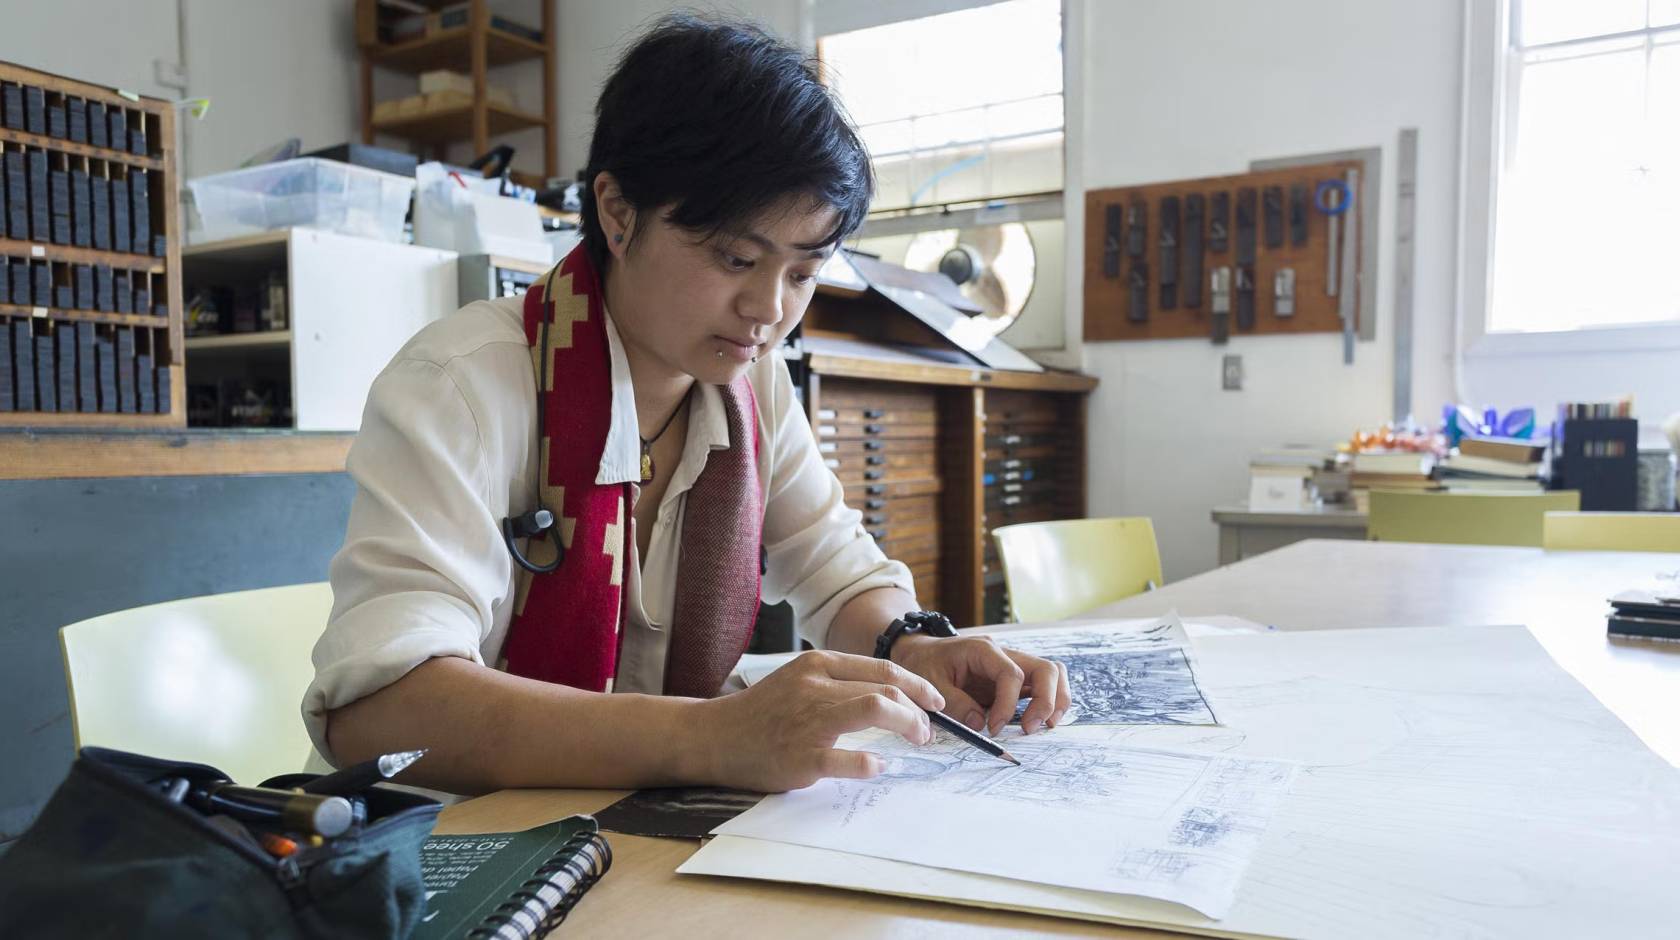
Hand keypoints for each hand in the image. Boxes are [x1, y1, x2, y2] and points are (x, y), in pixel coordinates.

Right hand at [698, 650, 945, 791]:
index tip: (935, 701)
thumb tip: (890, 692)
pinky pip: (851, 759)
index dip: (917, 685)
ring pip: (877, 709)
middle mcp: (816, 687)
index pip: (883, 667)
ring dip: (908, 726)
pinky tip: (878, 766)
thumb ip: (838, 681)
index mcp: (818, 664)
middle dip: (918, 710)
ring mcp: (809, 721)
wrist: (716, 737)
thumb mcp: (799, 680)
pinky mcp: (803, 757)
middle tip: (927, 729)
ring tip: (916, 741)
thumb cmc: (763, 712)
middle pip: (887, 687)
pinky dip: (873, 763)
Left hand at [889, 633, 1070, 736]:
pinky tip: (1039, 722)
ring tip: (1044, 726)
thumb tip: (980, 723)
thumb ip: (954, 703)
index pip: (1011, 674)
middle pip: (1046, 669)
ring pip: (1052, 674)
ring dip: (1055, 701)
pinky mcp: (1014, 679)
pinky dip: (1049, 702)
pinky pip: (1043, 685)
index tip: (993, 729)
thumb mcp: (930, 683)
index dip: (1007, 705)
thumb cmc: (925, 664)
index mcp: (984, 650)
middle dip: (1046, 701)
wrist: (921, 653)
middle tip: (1029, 729)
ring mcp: (1013, 666)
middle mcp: (1005, 654)